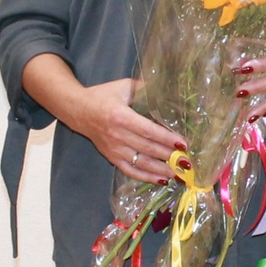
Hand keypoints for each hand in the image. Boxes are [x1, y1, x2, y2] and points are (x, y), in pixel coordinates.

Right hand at [69, 78, 186, 183]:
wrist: (78, 109)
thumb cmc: (103, 96)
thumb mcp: (123, 86)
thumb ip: (144, 88)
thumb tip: (168, 90)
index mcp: (121, 116)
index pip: (148, 130)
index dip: (166, 138)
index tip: (183, 143)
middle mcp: (117, 135)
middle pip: (147, 148)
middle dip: (169, 156)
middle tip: (187, 161)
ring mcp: (113, 149)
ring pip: (141, 163)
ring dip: (161, 170)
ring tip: (179, 173)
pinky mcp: (111, 157)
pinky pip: (130, 171)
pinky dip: (146, 177)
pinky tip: (161, 180)